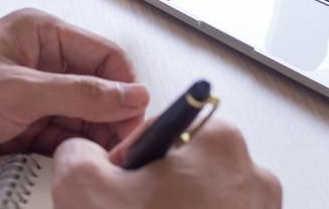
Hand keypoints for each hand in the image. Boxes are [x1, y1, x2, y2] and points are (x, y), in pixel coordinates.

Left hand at [0, 9, 149, 177]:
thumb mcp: (18, 91)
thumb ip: (79, 94)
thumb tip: (129, 95)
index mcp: (39, 34)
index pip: (105, 56)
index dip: (126, 88)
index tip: (136, 119)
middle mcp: (37, 62)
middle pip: (97, 90)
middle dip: (112, 118)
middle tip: (121, 147)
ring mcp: (28, 96)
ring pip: (80, 119)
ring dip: (90, 139)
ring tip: (98, 159)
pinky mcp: (16, 127)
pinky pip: (57, 140)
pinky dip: (67, 154)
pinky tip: (72, 164)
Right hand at [52, 119, 281, 208]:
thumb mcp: (84, 188)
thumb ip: (76, 153)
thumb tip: (80, 152)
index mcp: (217, 141)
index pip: (160, 127)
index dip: (129, 158)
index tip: (121, 183)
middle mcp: (252, 174)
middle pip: (185, 165)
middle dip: (154, 189)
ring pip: (203, 200)